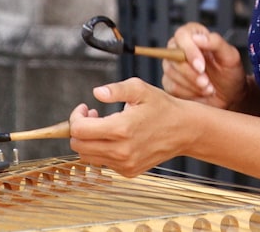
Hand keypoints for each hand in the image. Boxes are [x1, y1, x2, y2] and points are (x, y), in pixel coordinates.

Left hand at [69, 78, 189, 176]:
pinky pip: (103, 162)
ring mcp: (125, 164)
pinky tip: (114, 137)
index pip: (79, 130)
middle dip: (78, 129)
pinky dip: (102, 150)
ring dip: (88, 140)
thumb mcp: (140, 89)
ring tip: (103, 125)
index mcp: (121, 129)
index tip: (85, 108)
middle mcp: (121, 151)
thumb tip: (97, 92)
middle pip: (79, 146)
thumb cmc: (162, 107)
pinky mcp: (129, 171)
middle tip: (92, 115)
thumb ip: (115, 89)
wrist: (184, 130)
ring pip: (88, 156)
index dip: (75, 117)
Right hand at [162, 23, 245, 109]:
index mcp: (194, 34)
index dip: (190, 51)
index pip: (182, 35)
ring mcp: (173, 64)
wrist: (230, 95)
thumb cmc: (230, 73)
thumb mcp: (230, 56)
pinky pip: (171, 87)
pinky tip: (200, 92)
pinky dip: (187, 93)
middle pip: (173, 55)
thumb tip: (197, 37)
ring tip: (207, 87)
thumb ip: (216, 42)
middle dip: (191, 73)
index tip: (201, 66)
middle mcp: (180, 47)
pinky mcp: (170, 81)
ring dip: (191, 84)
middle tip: (206, 82)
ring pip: (171, 72)